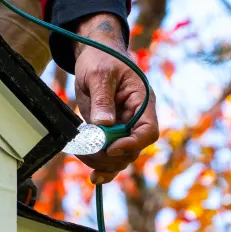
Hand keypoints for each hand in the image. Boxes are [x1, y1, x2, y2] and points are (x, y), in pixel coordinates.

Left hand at [72, 13, 159, 184]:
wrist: (93, 54)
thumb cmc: (101, 58)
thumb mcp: (100, 74)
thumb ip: (103, 99)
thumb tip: (103, 126)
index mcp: (142, 101)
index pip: (148, 131)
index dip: (131, 144)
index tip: (110, 148)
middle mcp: (136, 118)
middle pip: (132, 149)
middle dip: (110, 156)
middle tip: (86, 152)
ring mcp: (123, 127)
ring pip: (120, 157)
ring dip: (102, 163)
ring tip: (82, 157)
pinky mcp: (108, 132)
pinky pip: (109, 155)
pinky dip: (102, 166)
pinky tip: (95, 177)